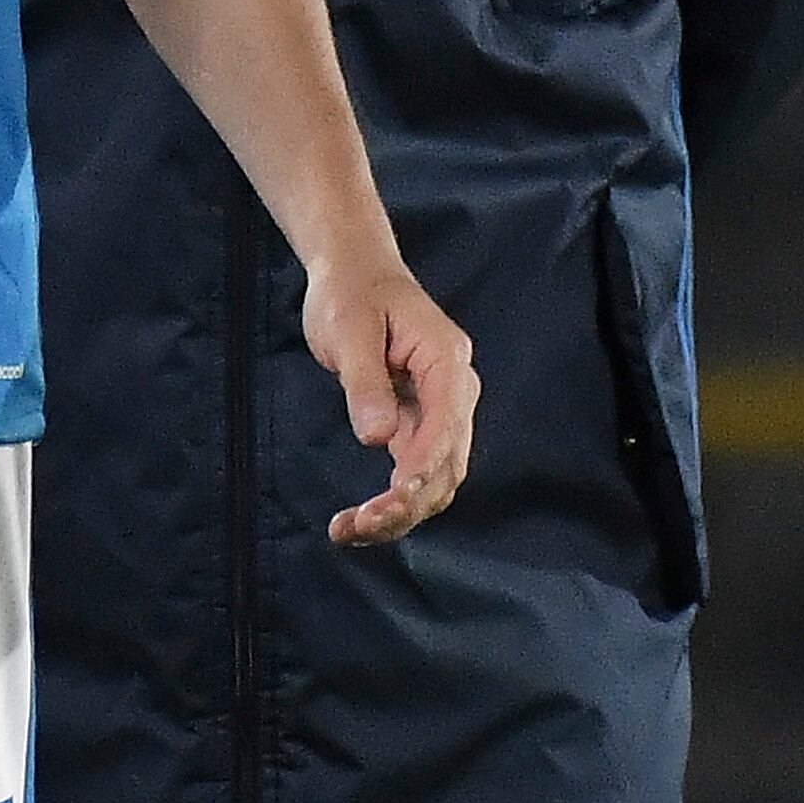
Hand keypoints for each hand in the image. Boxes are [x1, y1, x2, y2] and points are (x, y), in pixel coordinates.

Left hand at [301, 249, 477, 546]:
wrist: (354, 273)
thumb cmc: (350, 293)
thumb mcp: (349, 330)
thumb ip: (365, 383)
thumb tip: (377, 438)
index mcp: (447, 359)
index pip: (446, 425)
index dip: (421, 468)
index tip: (389, 501)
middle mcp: (455, 388)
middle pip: (448, 463)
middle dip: (408, 503)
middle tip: (357, 526)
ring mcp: (441, 408)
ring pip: (435, 478)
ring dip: (401, 511)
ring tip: (349, 530)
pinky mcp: (420, 421)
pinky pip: (416, 471)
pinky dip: (393, 501)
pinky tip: (359, 519)